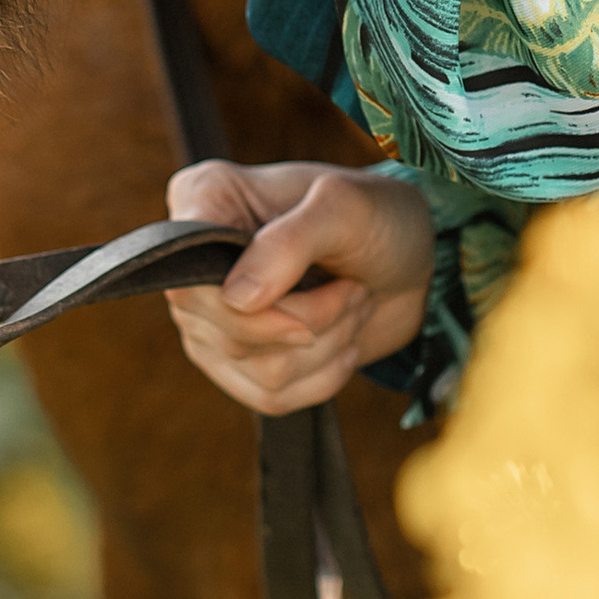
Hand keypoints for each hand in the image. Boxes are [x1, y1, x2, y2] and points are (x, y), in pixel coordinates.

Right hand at [162, 155, 434, 417]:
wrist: (410, 262)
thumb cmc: (376, 217)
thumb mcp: (345, 209)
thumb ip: (289, 243)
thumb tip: (236, 299)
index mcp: (204, 201)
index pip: (188, 279)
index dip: (247, 306)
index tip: (315, 283)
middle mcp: (195, 263)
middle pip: (227, 333)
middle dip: (311, 319)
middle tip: (353, 286)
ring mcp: (212, 318)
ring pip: (258, 370)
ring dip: (327, 344)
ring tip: (353, 303)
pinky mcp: (239, 361)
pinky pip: (270, 397)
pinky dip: (324, 376)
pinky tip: (344, 339)